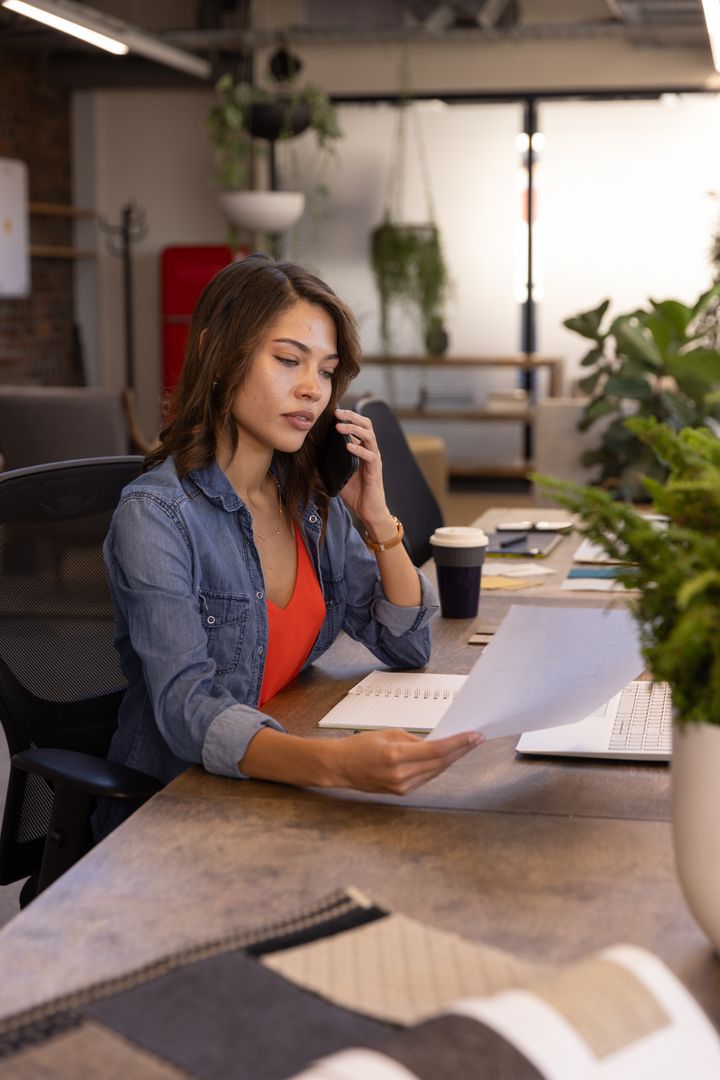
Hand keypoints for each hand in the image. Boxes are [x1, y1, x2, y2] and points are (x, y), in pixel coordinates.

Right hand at [329, 729, 483, 794]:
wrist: (340, 767)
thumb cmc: (359, 746)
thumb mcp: (388, 734)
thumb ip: (414, 739)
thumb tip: (436, 743)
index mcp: (396, 756)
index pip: (436, 750)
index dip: (459, 743)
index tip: (474, 736)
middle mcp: (401, 775)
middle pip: (440, 762)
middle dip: (461, 750)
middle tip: (477, 739)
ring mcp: (402, 786)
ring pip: (436, 772)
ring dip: (452, 759)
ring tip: (466, 747)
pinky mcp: (402, 792)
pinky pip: (426, 778)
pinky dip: (438, 767)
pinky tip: (446, 759)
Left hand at [332, 409, 393, 536]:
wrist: (369, 511)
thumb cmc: (356, 493)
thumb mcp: (339, 474)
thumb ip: (331, 462)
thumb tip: (313, 455)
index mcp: (363, 449)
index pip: (360, 426)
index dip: (349, 417)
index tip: (333, 412)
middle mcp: (371, 451)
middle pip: (367, 425)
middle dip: (352, 417)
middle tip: (337, 413)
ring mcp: (374, 460)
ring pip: (369, 437)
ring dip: (354, 429)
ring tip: (339, 427)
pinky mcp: (375, 471)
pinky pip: (369, 456)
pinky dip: (359, 449)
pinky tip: (348, 446)